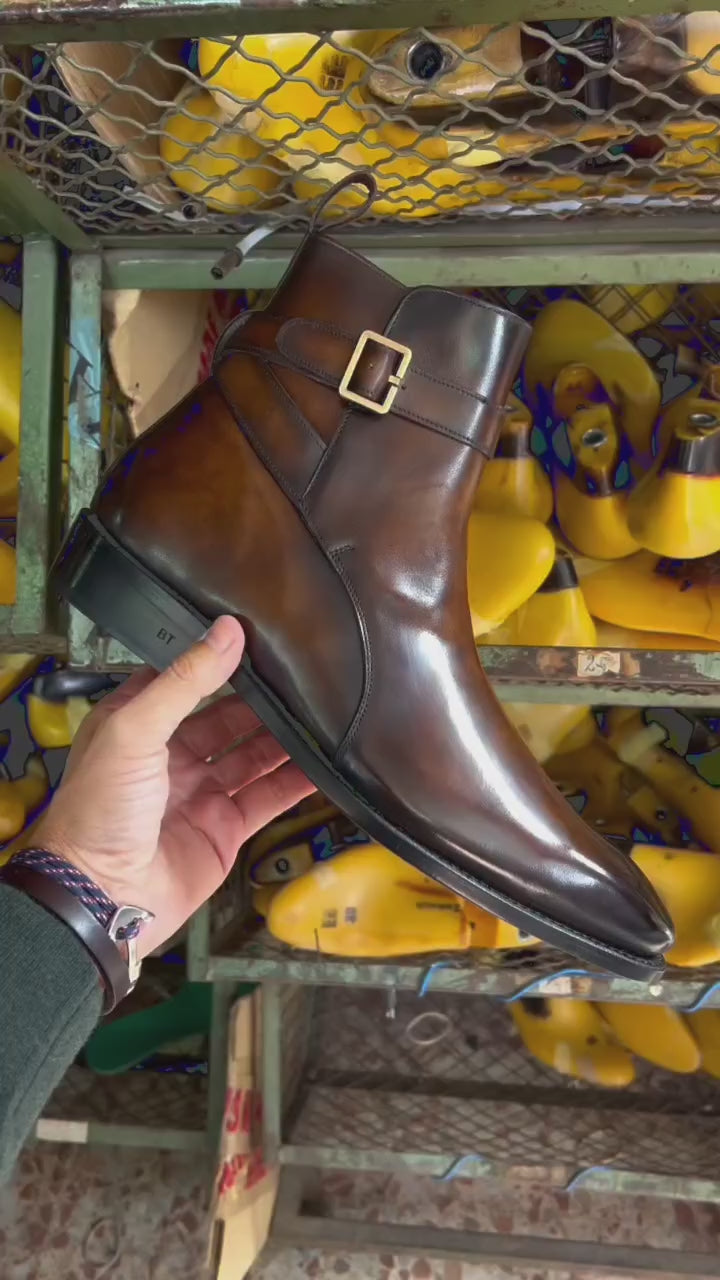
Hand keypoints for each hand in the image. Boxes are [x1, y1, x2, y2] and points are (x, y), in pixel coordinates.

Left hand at [34, 615, 314, 955]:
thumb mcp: (135, 730)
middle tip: (308, 678)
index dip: (221, 660)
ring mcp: (201, 793)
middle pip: (229, 717)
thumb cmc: (100, 809)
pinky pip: (267, 798)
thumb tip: (228, 630)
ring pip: (254, 757)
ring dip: (286, 739)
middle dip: (264, 701)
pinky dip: (296, 783)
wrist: (103, 897)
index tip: (264, 637)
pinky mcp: (225, 829)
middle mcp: (171, 755)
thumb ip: (185, 681)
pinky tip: (324, 765)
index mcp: (139, 723)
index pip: (187, 680)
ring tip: (325, 714)